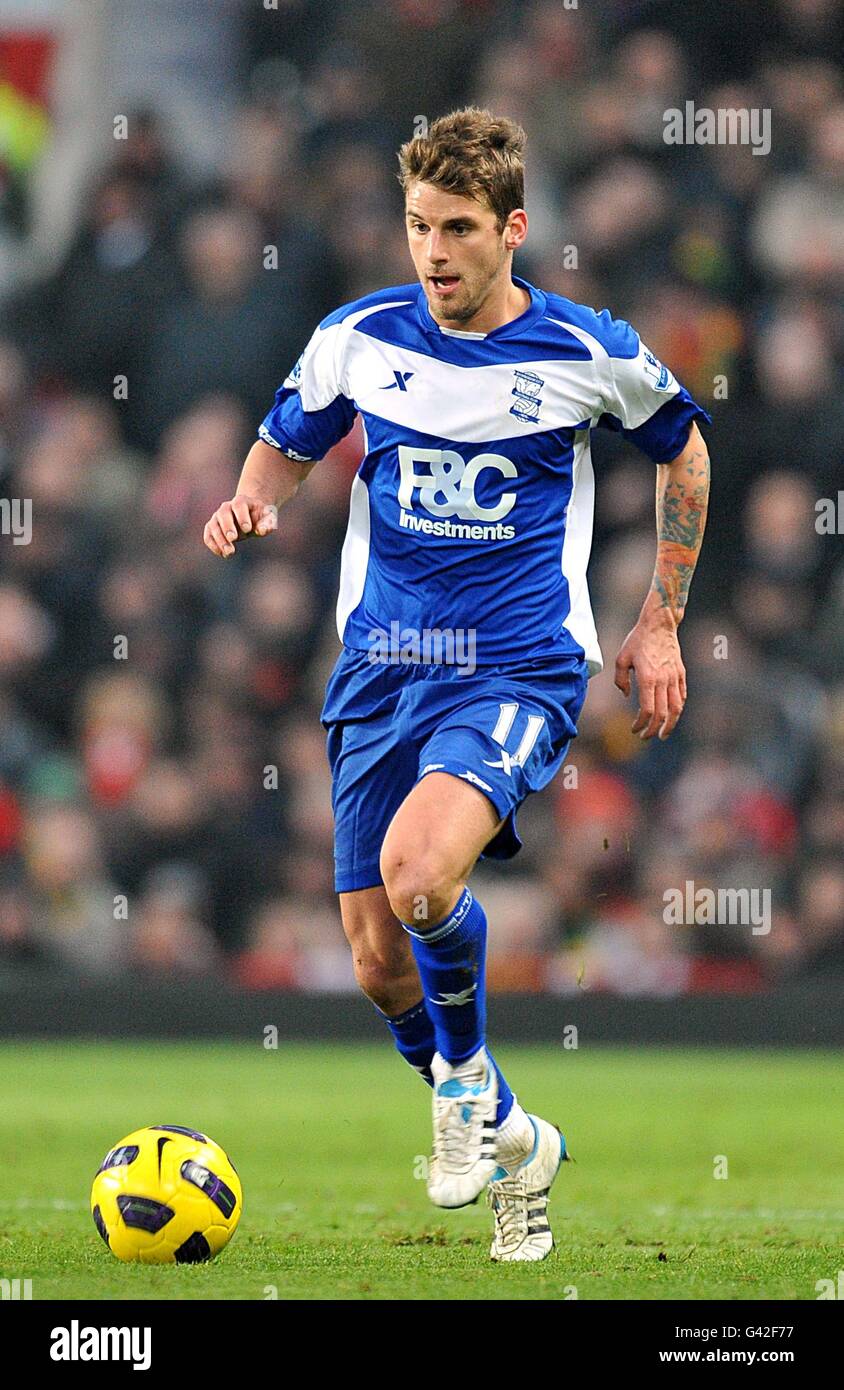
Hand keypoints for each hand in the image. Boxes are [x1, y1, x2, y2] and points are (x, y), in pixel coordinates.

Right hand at [203, 495, 277, 557]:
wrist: (250, 517)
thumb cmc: (260, 517)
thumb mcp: (268, 518)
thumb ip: (268, 523)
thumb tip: (262, 530)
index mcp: (241, 501)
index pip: (238, 505)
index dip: (242, 516)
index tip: (247, 529)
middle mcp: (226, 507)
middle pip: (223, 514)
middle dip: (227, 526)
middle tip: (233, 539)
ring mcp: (217, 517)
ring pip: (213, 526)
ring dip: (220, 539)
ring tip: (229, 553)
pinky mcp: (212, 528)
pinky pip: (208, 535)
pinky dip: (213, 545)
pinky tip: (222, 554)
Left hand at [614, 606, 686, 740]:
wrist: (659, 624)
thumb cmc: (638, 640)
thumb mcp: (621, 658)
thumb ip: (620, 680)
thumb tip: (627, 696)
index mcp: (648, 678)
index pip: (647, 710)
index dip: (641, 723)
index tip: (634, 729)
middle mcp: (663, 680)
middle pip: (662, 713)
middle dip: (654, 729)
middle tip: (646, 737)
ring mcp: (674, 677)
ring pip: (676, 708)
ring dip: (670, 724)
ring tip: (663, 734)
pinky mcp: (681, 673)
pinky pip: (682, 696)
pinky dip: (677, 708)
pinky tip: (671, 715)